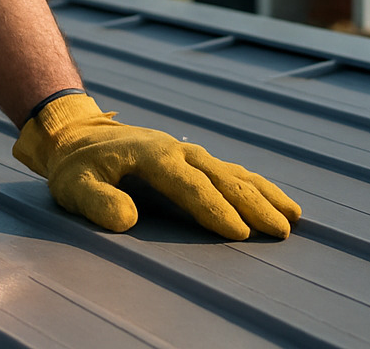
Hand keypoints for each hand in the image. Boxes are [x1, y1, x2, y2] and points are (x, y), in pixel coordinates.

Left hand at [12, 92, 300, 236]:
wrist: (78, 135)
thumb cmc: (77, 166)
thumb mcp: (75, 184)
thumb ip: (98, 202)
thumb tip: (127, 220)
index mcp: (153, 155)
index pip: (189, 185)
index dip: (213, 209)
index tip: (238, 233)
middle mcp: (178, 150)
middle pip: (222, 178)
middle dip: (253, 204)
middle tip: (281, 230)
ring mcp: (188, 153)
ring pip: (234, 173)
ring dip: (263, 195)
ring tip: (293, 217)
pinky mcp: (192, 160)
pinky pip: (231, 172)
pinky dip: (256, 186)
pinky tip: (277, 201)